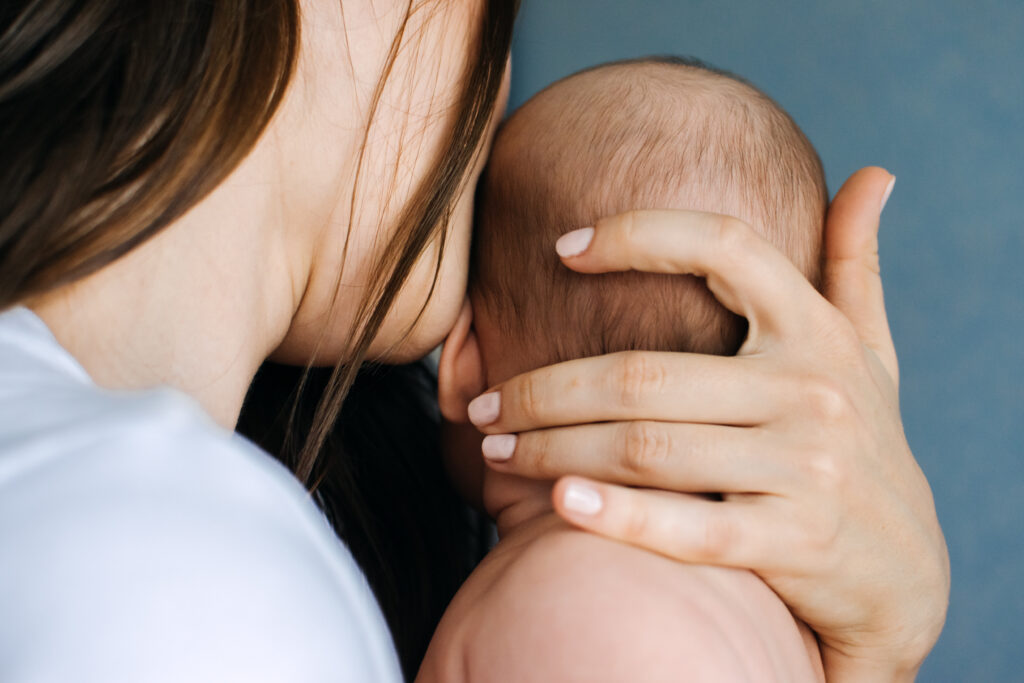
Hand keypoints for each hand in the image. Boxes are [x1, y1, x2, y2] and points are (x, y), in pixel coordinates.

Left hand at [466, 168, 949, 680]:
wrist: (904, 572)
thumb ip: (856, 261)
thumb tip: (875, 173)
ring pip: (645, 448)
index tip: (561, 247)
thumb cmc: (864, 443)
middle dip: (543, 390)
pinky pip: (686, 527)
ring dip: (551, 449)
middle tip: (484, 406)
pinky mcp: (792, 543)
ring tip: (494, 451)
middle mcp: (811, 389)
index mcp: (816, 330)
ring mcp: (804, 468)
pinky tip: (557, 504)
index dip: (638, 235)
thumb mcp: (872, 350)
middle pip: (643, 375)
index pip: (723, 246)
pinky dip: (616, 515)